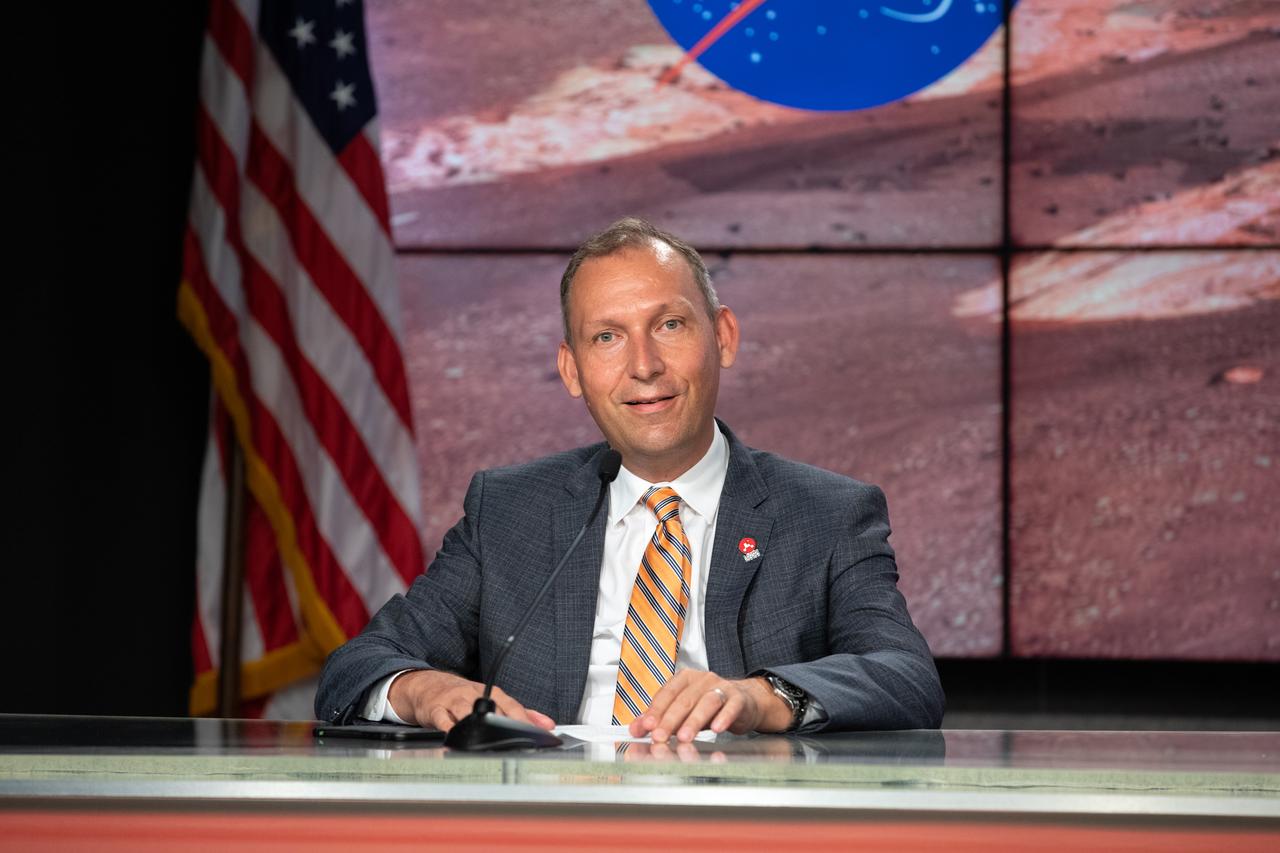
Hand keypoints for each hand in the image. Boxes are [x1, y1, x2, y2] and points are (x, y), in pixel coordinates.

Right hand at [387, 670, 555, 732]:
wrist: (429, 686)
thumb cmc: (464, 696)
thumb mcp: (493, 700)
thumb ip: (520, 713)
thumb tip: (547, 724)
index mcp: (491, 693)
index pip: (512, 706)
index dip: (525, 720)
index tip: (538, 733)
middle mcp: (474, 694)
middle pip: (492, 709)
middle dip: (504, 725)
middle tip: (516, 741)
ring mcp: (454, 701)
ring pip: (467, 712)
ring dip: (477, 726)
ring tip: (487, 740)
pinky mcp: (436, 709)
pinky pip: (443, 720)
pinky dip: (450, 730)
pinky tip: (456, 739)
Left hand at [628, 669, 792, 742]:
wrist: (743, 702)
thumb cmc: (709, 706)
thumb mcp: (682, 711)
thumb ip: (658, 719)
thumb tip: (635, 729)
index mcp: (685, 679)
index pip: (666, 694)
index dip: (655, 711)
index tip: (646, 727)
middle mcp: (702, 679)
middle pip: (684, 700)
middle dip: (670, 720)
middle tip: (660, 737)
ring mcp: (721, 687)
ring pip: (706, 702)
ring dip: (694, 721)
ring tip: (684, 737)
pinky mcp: (739, 699)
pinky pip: (731, 707)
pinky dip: (723, 718)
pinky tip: (716, 729)